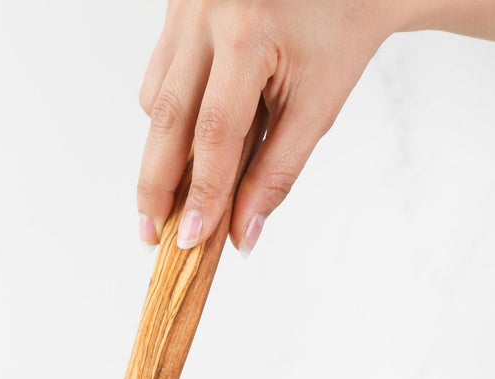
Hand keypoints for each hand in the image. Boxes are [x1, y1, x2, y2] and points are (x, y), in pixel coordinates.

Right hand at [137, 0, 397, 253]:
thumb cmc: (343, 27)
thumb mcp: (320, 103)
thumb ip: (278, 171)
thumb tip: (242, 234)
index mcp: (249, 31)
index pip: (215, 130)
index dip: (202, 192)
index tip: (191, 239)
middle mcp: (207, 11)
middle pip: (166, 117)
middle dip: (156, 186)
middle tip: (152, 235)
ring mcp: (186, 7)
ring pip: (156, 99)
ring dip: (161, 152)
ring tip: (172, 196)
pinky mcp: (178, 9)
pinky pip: (160, 75)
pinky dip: (169, 117)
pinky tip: (186, 142)